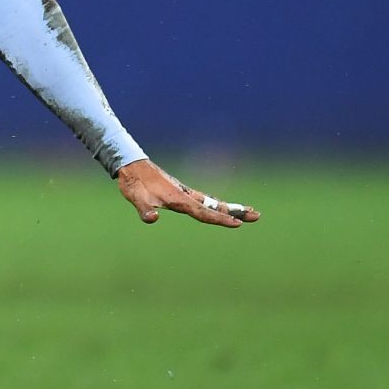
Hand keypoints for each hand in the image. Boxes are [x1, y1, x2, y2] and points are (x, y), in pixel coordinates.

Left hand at [116, 159, 259, 228]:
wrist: (131, 165)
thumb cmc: (133, 183)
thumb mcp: (135, 197)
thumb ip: (143, 209)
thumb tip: (152, 219)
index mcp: (179, 199)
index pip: (203, 212)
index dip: (220, 219)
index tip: (237, 224)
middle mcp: (185, 195)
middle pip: (215, 206)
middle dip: (236, 211)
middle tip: (257, 216)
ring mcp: (184, 193)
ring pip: (211, 202)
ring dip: (229, 208)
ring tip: (248, 212)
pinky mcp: (180, 192)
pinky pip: (203, 200)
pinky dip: (215, 205)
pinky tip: (219, 208)